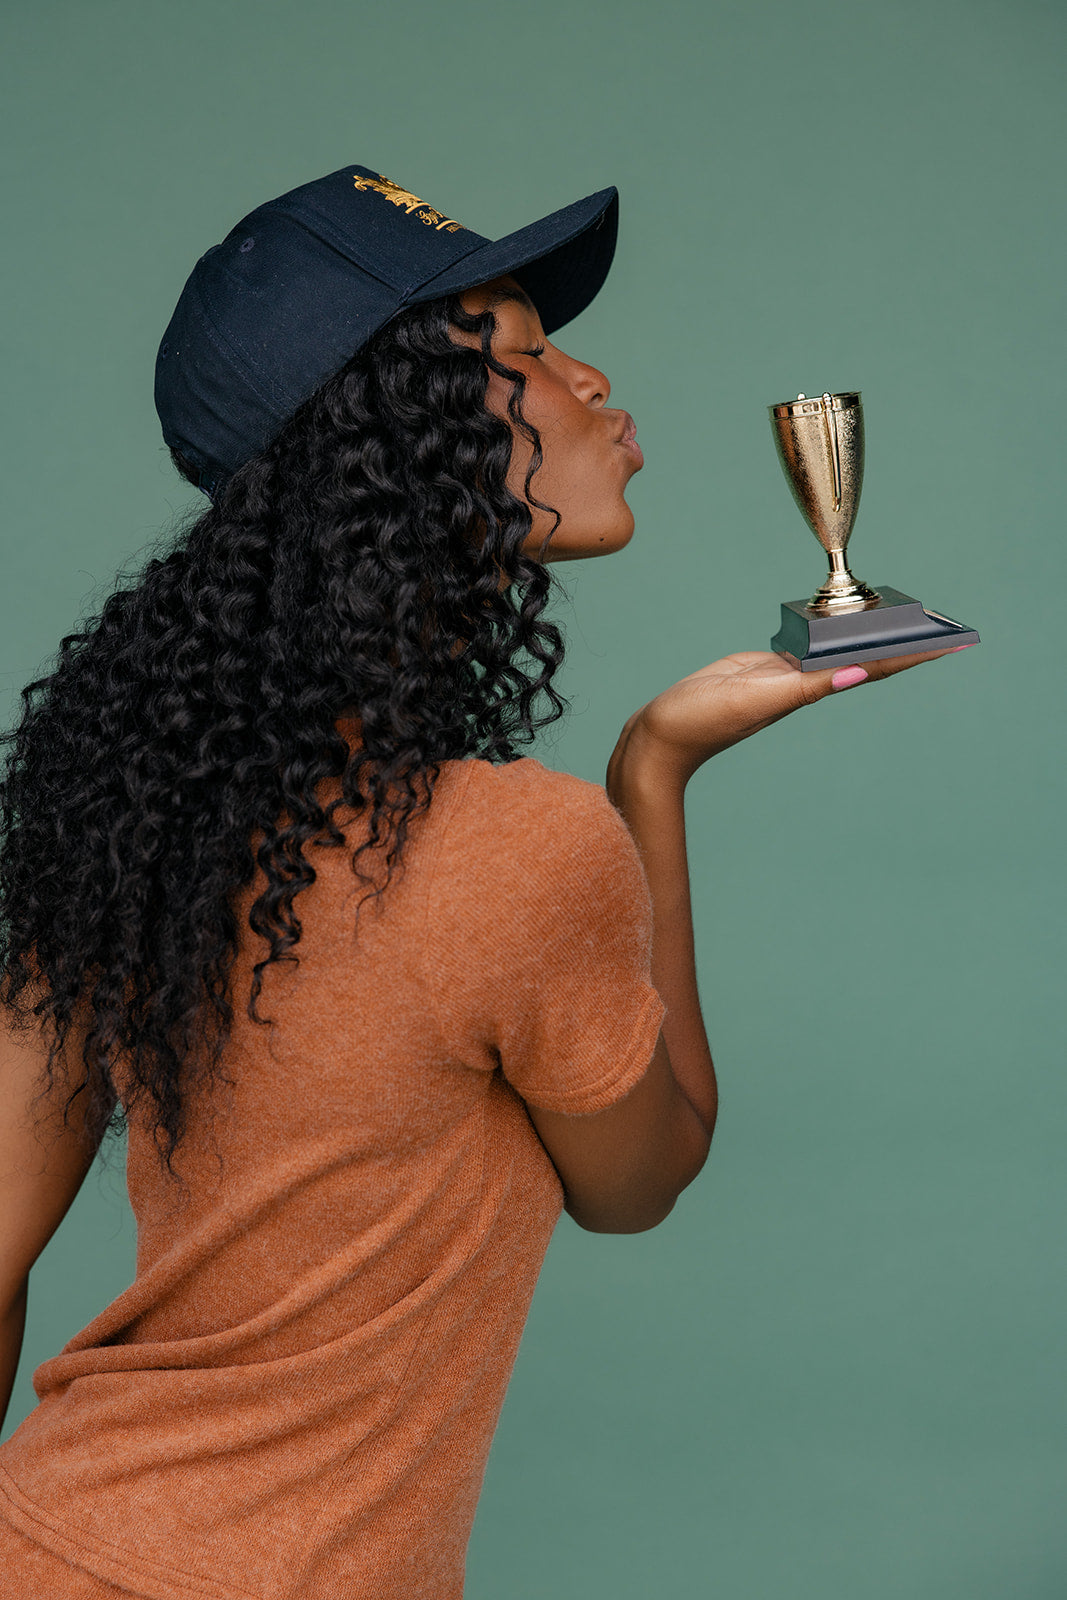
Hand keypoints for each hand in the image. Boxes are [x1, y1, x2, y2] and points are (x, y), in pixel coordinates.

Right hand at [610, 644, 974, 786]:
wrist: (660, 739)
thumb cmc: (702, 723)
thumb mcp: (757, 699)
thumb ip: (805, 685)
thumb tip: (858, 672)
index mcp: (810, 689)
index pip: (873, 667)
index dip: (914, 654)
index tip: (952, 641)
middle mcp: (804, 683)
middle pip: (863, 657)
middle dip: (901, 643)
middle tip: (938, 623)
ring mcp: (783, 678)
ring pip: (836, 651)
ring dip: (867, 637)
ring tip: (900, 620)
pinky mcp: (760, 670)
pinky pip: (804, 648)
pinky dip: (826, 635)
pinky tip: (837, 626)